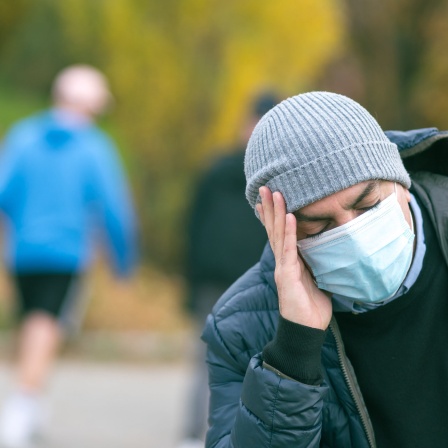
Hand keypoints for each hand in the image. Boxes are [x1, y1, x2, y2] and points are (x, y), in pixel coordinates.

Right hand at [257, 187, 331, 329]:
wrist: (306, 330)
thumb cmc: (311, 306)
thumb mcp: (316, 279)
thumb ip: (316, 263)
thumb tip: (328, 249)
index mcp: (288, 261)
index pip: (278, 234)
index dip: (273, 216)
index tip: (269, 198)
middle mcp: (282, 261)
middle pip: (274, 229)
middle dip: (270, 207)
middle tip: (265, 187)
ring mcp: (282, 267)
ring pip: (277, 235)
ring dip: (276, 213)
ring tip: (275, 193)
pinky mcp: (287, 276)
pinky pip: (288, 250)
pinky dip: (288, 232)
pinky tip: (288, 216)